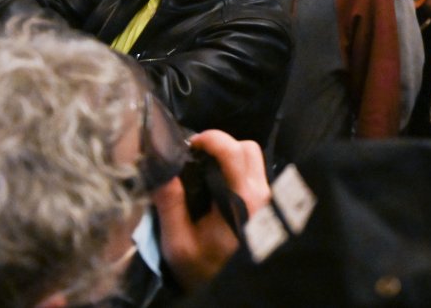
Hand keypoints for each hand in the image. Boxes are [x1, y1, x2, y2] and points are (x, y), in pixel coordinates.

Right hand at [153, 131, 270, 291]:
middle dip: (222, 145)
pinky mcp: (267, 205)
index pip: (235, 151)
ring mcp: (268, 199)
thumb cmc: (204, 269)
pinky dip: (237, 170)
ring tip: (204, 171)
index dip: (212, 139)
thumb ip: (170, 205)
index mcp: (242, 200)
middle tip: (196, 156)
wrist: (232, 291)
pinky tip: (216, 186)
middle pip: (249, 148)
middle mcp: (261, 194)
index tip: (190, 144)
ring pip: (255, 159)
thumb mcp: (178, 243)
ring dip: (231, 157)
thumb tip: (162, 169)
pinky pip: (255, 174)